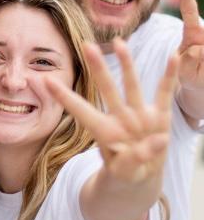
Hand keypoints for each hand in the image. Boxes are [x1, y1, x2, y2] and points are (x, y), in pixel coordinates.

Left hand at [47, 39, 176, 183]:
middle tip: (86, 45)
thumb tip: (158, 141)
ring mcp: (139, 115)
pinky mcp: (159, 117)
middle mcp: (119, 117)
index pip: (80, 110)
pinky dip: (169, 76)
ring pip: (131, 86)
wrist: (141, 176)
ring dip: (127, 64)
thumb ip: (136, 159)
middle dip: (97, 68)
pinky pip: (164, 93)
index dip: (64, 97)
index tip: (46, 80)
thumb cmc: (123, 174)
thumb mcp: (123, 174)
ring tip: (119, 43)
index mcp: (103, 131)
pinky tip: (172, 57)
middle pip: (106, 89)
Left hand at [177, 0, 203, 91]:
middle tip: (197, 66)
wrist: (202, 86)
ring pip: (202, 54)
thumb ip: (189, 59)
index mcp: (192, 33)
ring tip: (202, 71)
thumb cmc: (190, 74)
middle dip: (194, 60)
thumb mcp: (183, 69)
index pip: (189, 11)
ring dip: (201, 68)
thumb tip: (201, 48)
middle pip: (198, 45)